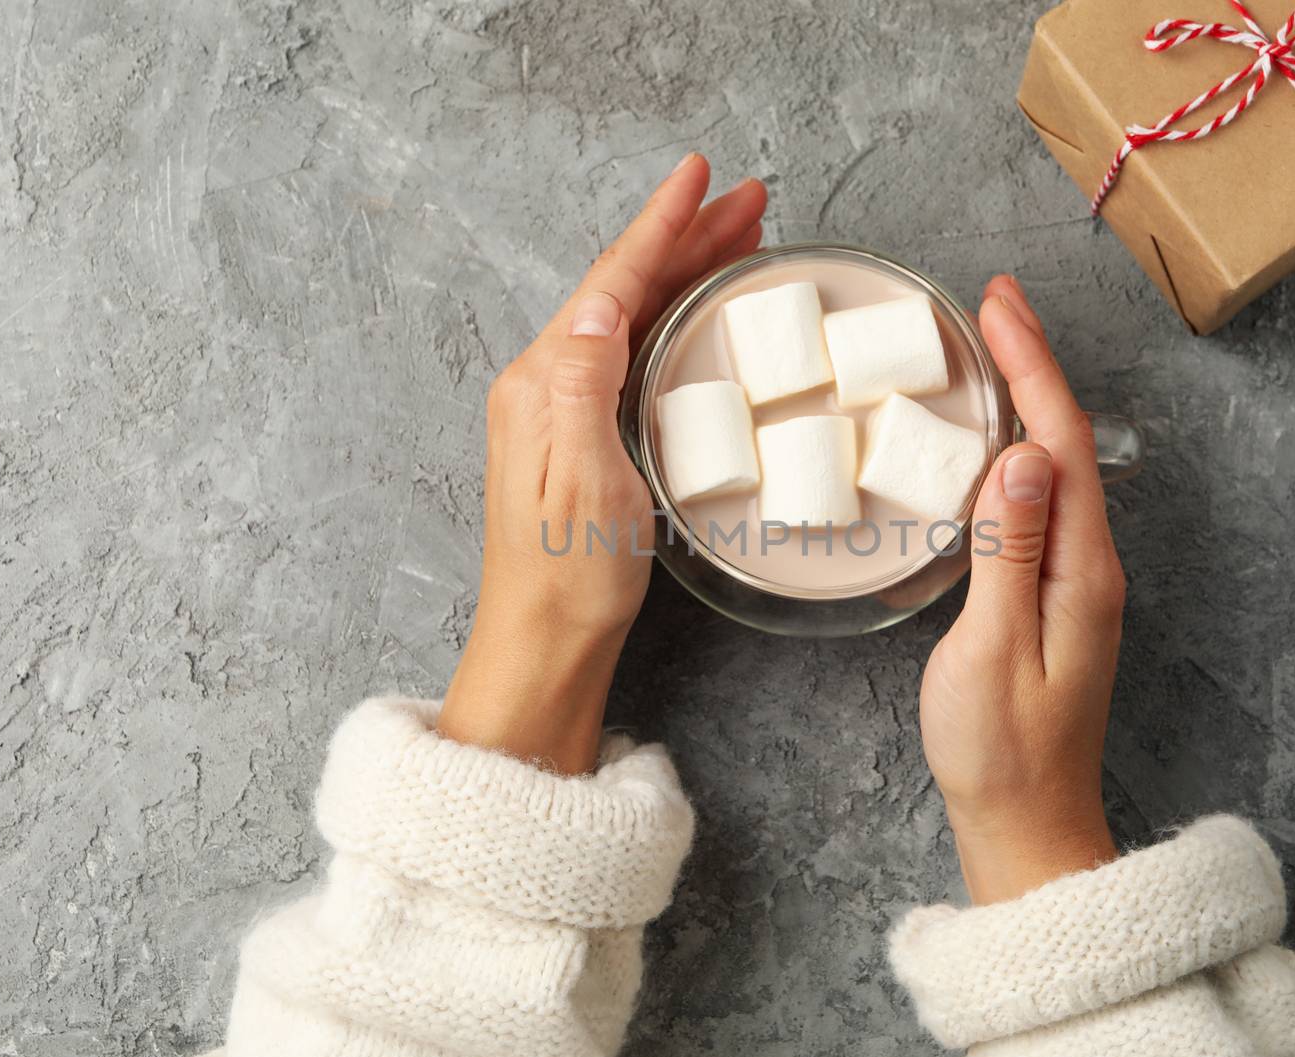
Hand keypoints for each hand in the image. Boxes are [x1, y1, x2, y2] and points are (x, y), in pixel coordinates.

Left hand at [438, 154, 766, 773]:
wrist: (546, 643)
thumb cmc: (570, 577)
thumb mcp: (584, 481)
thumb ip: (586, 385)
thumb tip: (605, 301)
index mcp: (544, 383)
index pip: (613, 282)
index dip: (661, 224)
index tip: (700, 175)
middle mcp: (545, 383)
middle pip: (625, 287)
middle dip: (687, 236)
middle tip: (750, 200)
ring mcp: (560, 406)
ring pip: (632, 313)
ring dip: (686, 270)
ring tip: (741, 238)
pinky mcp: (580, 432)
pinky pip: (631, 350)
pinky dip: (672, 316)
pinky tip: (700, 311)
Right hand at [920, 275, 1125, 903]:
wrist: (1026, 826)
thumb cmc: (1000, 750)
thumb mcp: (992, 648)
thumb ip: (1005, 551)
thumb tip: (1019, 457)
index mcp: (1079, 570)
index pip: (1058, 443)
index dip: (1031, 368)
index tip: (997, 308)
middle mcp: (1088, 565)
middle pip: (1065, 442)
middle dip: (1033, 364)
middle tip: (994, 301)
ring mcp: (1073, 581)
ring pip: (1054, 467)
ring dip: (1027, 399)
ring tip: (994, 348)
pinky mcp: (1051, 598)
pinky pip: (1039, 501)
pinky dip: (1017, 450)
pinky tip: (994, 441)